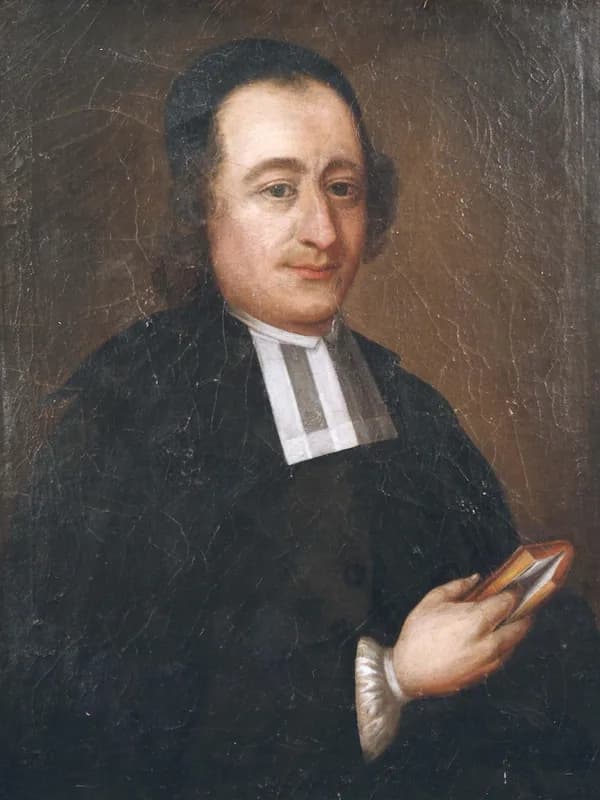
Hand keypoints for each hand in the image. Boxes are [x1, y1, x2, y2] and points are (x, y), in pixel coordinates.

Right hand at [391, 574, 532, 698]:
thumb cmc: (417, 635)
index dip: (514, 591)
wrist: (408, 672)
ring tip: (512, 618)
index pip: (507, 602)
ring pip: (515, 643)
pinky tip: (497, 637)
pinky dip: (506, 645)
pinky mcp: (485, 674)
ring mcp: (488, 661)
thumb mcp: (432, 601)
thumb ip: (457, 586)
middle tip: (522, 602)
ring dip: (518, 629)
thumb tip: (476, 579)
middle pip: (520, 624)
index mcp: (475, 620)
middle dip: (525, 611)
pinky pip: (504, 656)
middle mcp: (488, 642)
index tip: (516, 586)